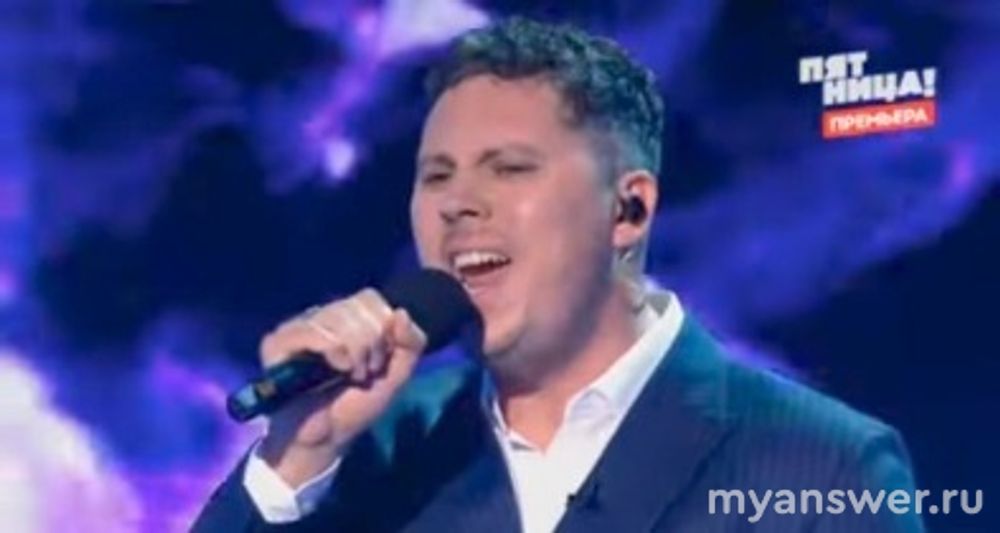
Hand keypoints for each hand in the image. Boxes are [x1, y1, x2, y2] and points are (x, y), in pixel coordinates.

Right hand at [257, 288, 426, 486]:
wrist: (325, 438)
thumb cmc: (356, 406)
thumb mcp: (397, 375)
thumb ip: (411, 343)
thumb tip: (400, 312)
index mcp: (348, 318)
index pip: (369, 298)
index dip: (382, 328)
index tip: (379, 361)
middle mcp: (321, 316)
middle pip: (357, 306)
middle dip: (371, 344)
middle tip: (363, 372)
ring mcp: (298, 326)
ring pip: (337, 316)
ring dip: (354, 351)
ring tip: (349, 374)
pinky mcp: (277, 342)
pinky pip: (312, 329)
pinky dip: (332, 350)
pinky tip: (333, 369)